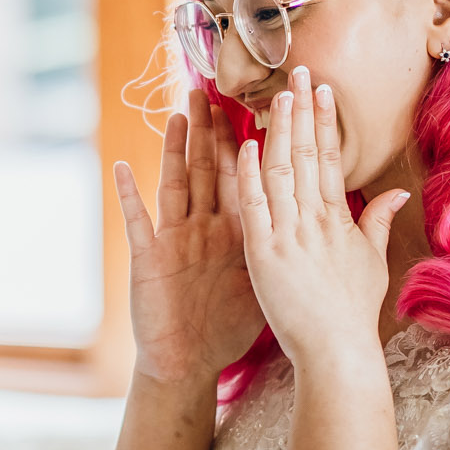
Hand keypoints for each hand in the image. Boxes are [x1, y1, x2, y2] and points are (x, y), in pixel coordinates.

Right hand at [112, 89, 264, 384]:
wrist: (188, 360)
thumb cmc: (225, 324)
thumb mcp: (265, 280)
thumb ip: (291, 246)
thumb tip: (326, 223)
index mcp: (235, 230)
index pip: (245, 177)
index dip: (251, 142)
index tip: (263, 105)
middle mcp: (203, 227)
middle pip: (208, 170)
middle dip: (211, 131)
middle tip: (213, 89)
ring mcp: (174, 239)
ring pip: (175, 185)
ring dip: (175, 150)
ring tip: (177, 113)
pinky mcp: (149, 258)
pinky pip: (138, 223)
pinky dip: (129, 196)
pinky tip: (122, 168)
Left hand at [233, 68, 409, 369]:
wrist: (335, 350)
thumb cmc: (352, 311)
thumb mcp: (372, 262)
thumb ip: (378, 222)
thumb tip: (397, 193)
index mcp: (339, 219)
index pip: (332, 159)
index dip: (326, 122)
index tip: (321, 90)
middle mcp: (315, 220)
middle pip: (308, 154)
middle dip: (302, 111)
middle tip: (297, 72)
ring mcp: (289, 235)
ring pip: (282, 172)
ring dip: (277, 131)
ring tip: (275, 96)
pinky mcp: (263, 254)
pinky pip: (254, 207)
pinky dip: (250, 175)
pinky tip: (246, 146)